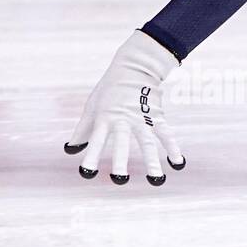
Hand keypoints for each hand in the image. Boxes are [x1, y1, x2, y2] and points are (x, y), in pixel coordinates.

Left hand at [65, 29, 185, 185]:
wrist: (134, 66)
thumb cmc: (108, 90)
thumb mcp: (91, 107)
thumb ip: (82, 130)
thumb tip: (69, 150)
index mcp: (104, 118)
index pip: (95, 140)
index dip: (91, 156)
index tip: (86, 173)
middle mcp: (122, 119)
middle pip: (121, 142)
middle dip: (120, 161)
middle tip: (119, 180)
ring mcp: (141, 118)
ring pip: (146, 141)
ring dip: (152, 161)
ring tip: (156, 180)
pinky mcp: (157, 115)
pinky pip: (166, 133)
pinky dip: (173, 147)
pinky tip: (178, 163)